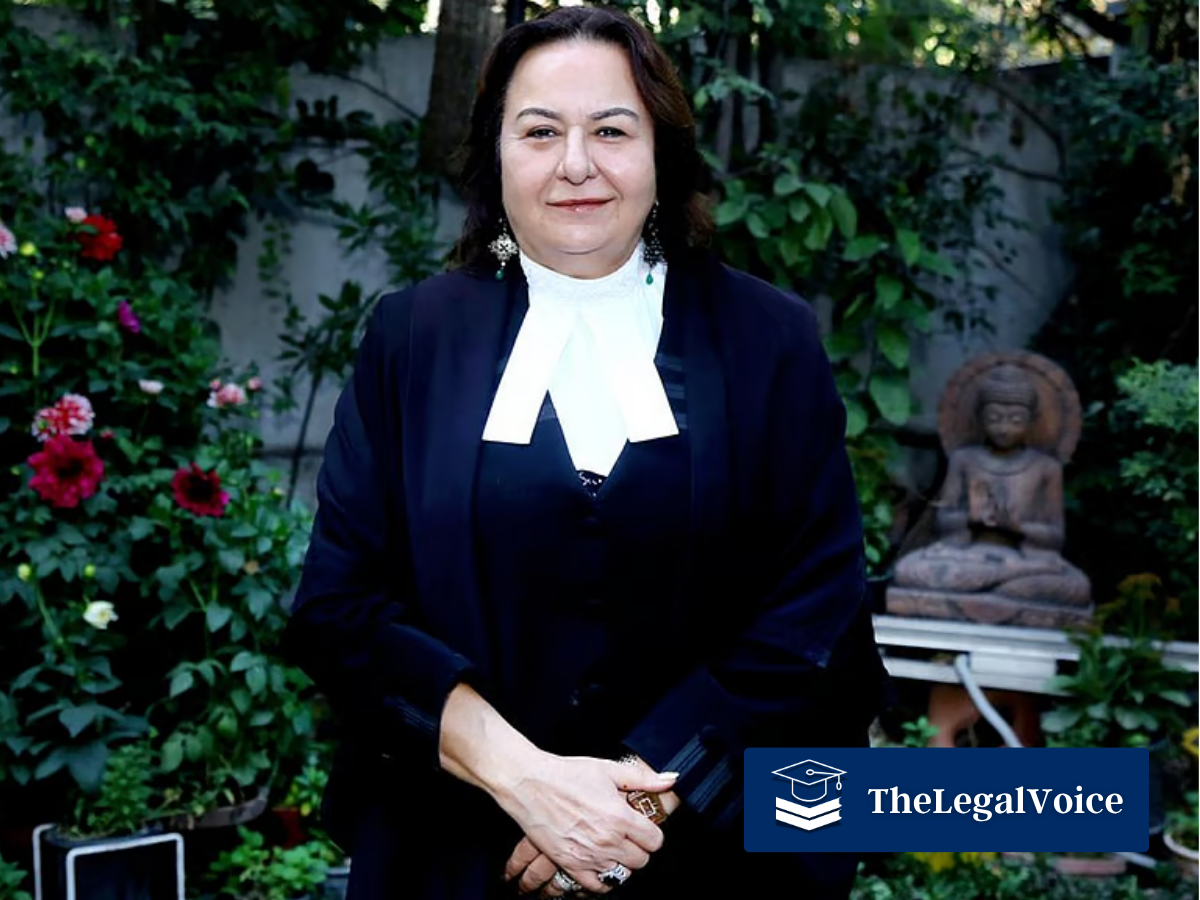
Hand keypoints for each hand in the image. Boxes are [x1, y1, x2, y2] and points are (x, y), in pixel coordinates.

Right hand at [494, 754, 675, 894]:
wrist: (530, 783)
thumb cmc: (567, 774)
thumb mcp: (609, 769)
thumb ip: (644, 778)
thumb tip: (671, 779)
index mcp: (620, 817)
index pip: (655, 841)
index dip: (651, 833)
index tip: (643, 827)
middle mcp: (607, 840)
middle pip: (641, 860)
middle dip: (638, 848)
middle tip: (627, 835)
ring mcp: (589, 856)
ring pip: (622, 874)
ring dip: (620, 862)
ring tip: (612, 845)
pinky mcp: (571, 864)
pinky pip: (597, 886)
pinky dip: (603, 879)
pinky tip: (600, 864)